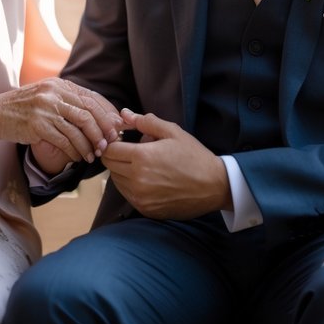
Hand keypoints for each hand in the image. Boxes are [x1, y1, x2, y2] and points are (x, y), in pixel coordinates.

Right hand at [0, 79, 121, 164]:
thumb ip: (66, 100)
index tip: (115, 127)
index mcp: (59, 84)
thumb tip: (93, 115)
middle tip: (108, 144)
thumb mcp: (45, 94)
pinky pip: (64, 141)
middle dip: (102, 130)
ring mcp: (46, 109)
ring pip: (78, 128)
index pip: (91, 98)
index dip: (107, 114)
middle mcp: (54, 93)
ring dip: (89, 144)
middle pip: (88, 113)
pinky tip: (78, 157)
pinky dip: (74, 151)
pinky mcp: (38, 126)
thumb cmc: (21, 107)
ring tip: (94, 155)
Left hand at [100, 108, 228, 219]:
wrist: (214, 186)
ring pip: (116, 181)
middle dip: (116, 156)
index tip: (122, 140)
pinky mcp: (146, 209)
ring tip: (142, 165)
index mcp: (142, 157)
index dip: (113, 142)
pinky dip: (131, 186)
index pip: (109, 150)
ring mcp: (141, 197)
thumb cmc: (194, 156)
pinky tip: (147, 179)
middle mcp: (138, 179)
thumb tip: (125, 114)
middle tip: (131, 151)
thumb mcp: (173, 132)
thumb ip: (146, 121)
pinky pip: (128, 195)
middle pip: (110, 166)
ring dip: (122, 171)